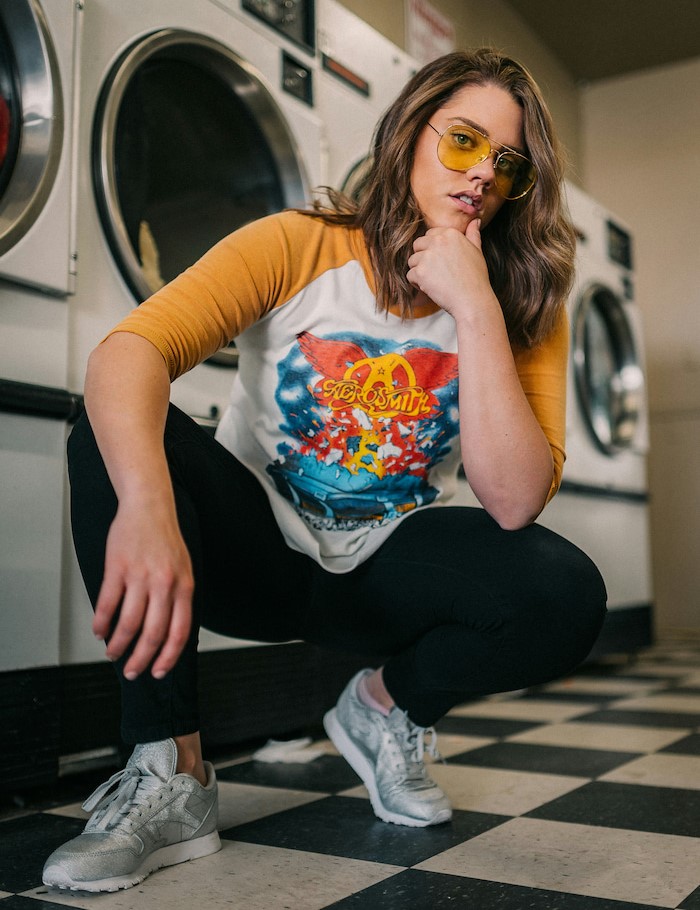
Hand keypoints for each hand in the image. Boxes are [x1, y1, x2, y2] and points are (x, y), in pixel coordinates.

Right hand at [93, 501, 193, 679]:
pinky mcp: (117, 568)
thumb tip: (170, 633)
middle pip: (153, 633)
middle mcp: (164, 584)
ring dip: (118, 644)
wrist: (149, 506)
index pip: (179, 632)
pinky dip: (102, 623)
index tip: (159, 671)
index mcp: (184, 587)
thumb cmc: (165, 539)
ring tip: (113, 652)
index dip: (168, 657)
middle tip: (132, 671)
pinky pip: (107, 604)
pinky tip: (100, 631)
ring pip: (128, 623)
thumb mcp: (184, 569)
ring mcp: (140, 576)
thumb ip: (179, 598)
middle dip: (141, 659)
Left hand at [406, 219, 493, 318]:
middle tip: (437, 272)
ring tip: (435, 281)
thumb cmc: (476, 278)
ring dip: (420, 272)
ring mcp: (428, 256)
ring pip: (412, 261)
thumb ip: (473, 234)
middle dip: (423, 258)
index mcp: (450, 234)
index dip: (433, 249)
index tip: (442, 261)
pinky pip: (410, 275)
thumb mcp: (477, 251)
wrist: (472, 300)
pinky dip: (417, 284)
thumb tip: (474, 221)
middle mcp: (438, 241)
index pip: (430, 235)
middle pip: (418, 245)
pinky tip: (431, 288)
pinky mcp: (420, 272)